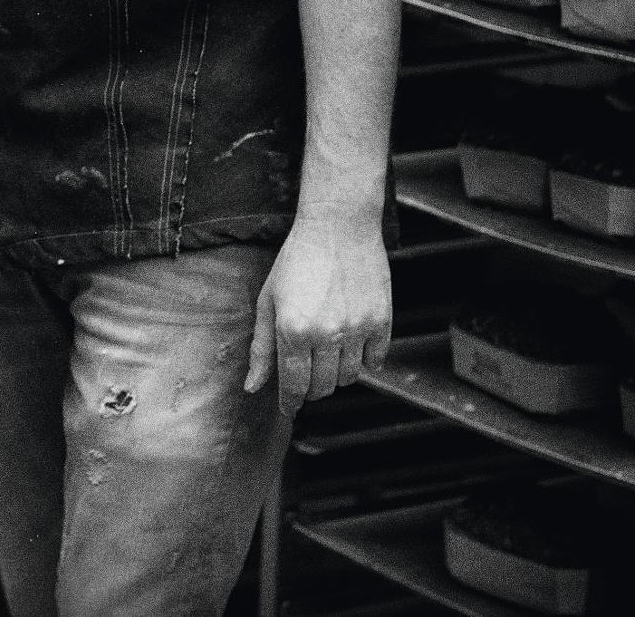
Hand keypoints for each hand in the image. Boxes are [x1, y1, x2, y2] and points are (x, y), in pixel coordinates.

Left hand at [243, 210, 392, 416]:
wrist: (339, 226)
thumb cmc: (296, 261)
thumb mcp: (268, 301)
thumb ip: (261, 348)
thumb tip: (252, 389)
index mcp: (292, 331)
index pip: (293, 386)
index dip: (289, 402)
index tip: (288, 408)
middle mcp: (326, 335)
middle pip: (322, 388)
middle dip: (311, 388)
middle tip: (306, 374)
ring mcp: (357, 330)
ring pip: (348, 377)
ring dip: (336, 373)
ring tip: (327, 350)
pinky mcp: (382, 322)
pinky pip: (375, 361)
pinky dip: (363, 360)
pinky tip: (351, 342)